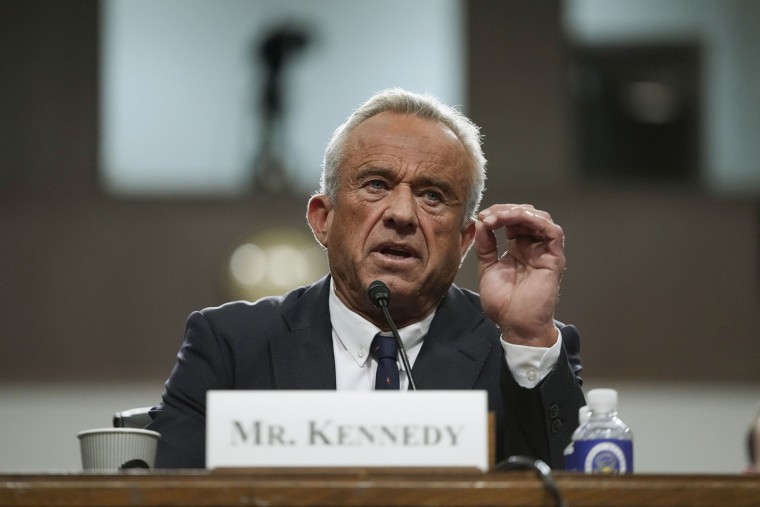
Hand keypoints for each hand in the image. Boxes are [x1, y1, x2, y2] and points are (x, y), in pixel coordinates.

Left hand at [474, 204, 564, 346]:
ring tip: (500, 217)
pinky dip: (537, 221)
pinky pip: (553, 232)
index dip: (498, 214)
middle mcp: (533, 247)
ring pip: (540, 219)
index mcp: (518, 248)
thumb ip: (485, 246)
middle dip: (506, 210)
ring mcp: (545, 252)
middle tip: (488, 216)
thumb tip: (481, 223)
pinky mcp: (554, 258)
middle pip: (526, 215)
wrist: (515, 325)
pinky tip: (518, 219)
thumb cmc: (503, 304)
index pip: (512, 221)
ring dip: (519, 213)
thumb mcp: (487, 268)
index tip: (481, 217)